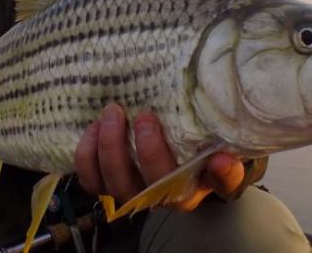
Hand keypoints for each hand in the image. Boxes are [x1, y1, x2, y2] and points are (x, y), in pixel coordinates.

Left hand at [74, 103, 245, 211]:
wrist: (161, 151)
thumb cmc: (187, 148)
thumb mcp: (211, 145)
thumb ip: (224, 152)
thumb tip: (224, 157)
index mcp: (193, 187)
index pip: (212, 186)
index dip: (218, 175)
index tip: (219, 157)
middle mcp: (160, 197)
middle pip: (153, 185)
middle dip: (146, 150)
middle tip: (145, 116)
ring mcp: (130, 191)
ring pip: (114, 183)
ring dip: (110, 147)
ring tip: (114, 113)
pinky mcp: (106, 182)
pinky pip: (90, 179)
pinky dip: (87, 154)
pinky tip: (94, 128)